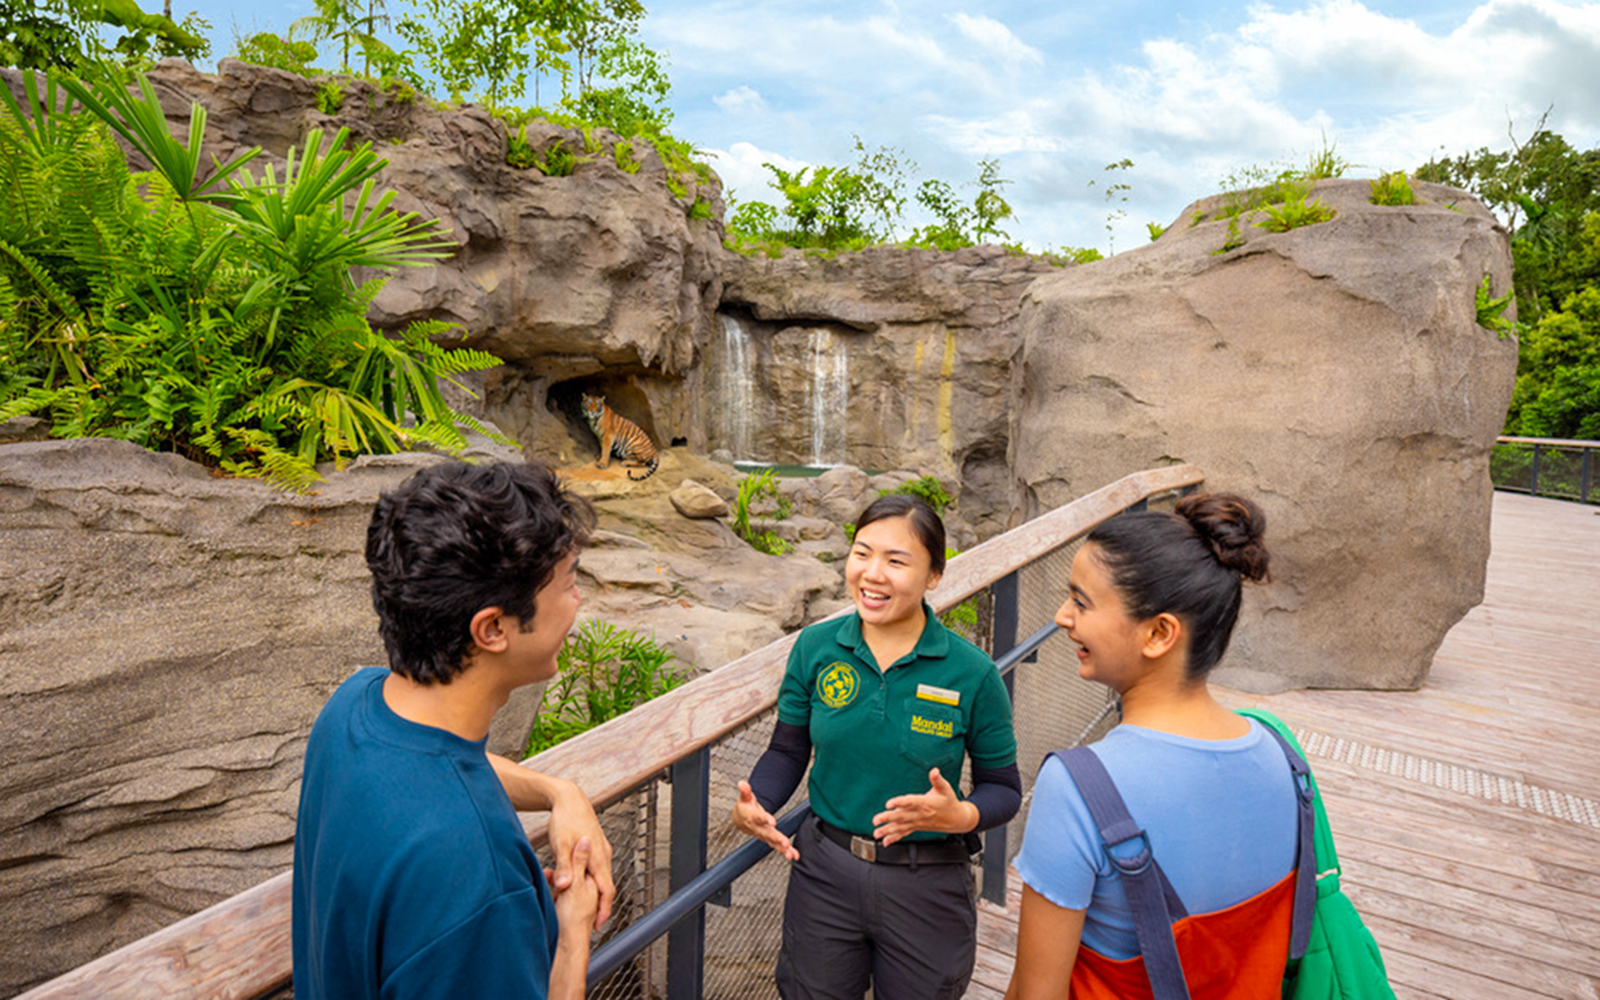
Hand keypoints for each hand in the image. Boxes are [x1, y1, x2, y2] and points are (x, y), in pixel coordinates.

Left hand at [547, 782, 614, 927]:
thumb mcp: (561, 845)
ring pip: (601, 877)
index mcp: (598, 858)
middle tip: (590, 922)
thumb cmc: (565, 819)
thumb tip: (566, 886)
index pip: (608, 890)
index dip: (604, 910)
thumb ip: (565, 866)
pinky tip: (578, 882)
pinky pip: (596, 868)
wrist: (568, 797)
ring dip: (594, 891)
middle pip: (606, 886)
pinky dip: (590, 879)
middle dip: (599, 905)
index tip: (598, 925)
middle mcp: (603, 855)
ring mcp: (601, 849)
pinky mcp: (595, 845)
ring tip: (583, 906)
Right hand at [732, 780, 798, 860]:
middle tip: (785, 843)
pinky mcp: (769, 839)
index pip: (759, 818)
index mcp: (752, 817)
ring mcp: (764, 835)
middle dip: (777, 838)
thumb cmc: (744, 807)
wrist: (740, 818)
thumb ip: (745, 791)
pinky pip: (777, 846)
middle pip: (768, 834)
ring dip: (782, 849)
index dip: (765, 819)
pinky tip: (794, 855)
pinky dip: (785, 851)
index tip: (772, 821)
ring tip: (790, 854)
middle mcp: (758, 828)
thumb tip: (742, 784)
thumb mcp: (744, 797)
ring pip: (773, 843)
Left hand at [872, 768, 978, 845]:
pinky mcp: (917, 827)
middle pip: (901, 816)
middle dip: (887, 818)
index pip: (910, 802)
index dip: (899, 803)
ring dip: (887, 830)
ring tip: (876, 833)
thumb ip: (937, 779)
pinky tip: (885, 842)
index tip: (889, 804)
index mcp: (925, 803)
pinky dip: (894, 838)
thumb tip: (934, 770)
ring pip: (901, 827)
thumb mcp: (946, 788)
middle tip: (876, 820)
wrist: (957, 819)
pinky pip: (905, 834)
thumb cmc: (949, 802)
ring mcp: (918, 822)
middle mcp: (920, 814)